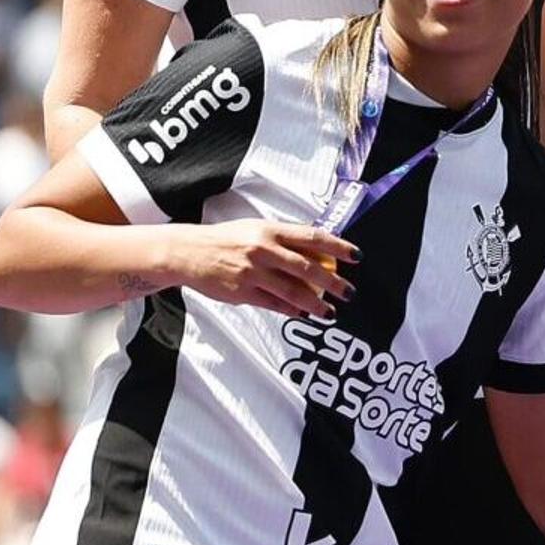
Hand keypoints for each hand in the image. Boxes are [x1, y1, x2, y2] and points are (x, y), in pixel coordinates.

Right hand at [172, 221, 356, 317]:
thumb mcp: (256, 229)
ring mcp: (253, 272)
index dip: (338, 247)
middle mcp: (264, 249)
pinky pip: (274, 304)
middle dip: (333, 283)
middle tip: (349, 292)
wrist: (188, 252)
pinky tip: (303, 315)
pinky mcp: (243, 292)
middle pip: (308, 267)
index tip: (356, 256)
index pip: (313, 237)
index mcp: (270, 230)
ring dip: (316, 304)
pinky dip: (292, 311)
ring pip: (294, 291)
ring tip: (330, 312)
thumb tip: (318, 252)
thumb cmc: (227, 240)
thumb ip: (284, 240)